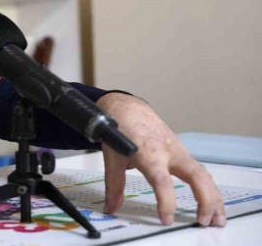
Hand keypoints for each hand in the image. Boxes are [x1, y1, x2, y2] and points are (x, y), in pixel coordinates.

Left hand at [97, 93, 225, 226]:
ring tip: (218, 219)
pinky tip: (214, 203)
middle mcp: (169, 151)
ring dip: (214, 197)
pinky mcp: (182, 152)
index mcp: (149, 153)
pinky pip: (200, 171)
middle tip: (204, 222)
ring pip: (203, 174)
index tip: (166, 219)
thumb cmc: (120, 129)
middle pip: (196, 176)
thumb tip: (111, 207)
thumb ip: (114, 185)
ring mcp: (179, 150)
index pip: (161, 180)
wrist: (128, 108)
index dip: (166, 201)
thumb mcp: (112, 157)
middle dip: (205, 200)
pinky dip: (209, 188)